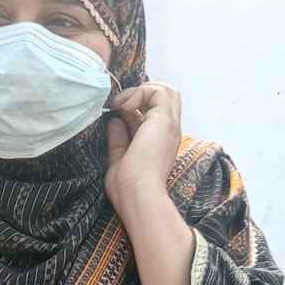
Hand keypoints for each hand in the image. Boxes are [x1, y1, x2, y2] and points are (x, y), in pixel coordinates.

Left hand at [105, 81, 183, 215]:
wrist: (138, 194)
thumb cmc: (128, 186)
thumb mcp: (119, 158)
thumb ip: (118, 139)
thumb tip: (115, 121)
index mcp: (161, 141)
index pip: (153, 112)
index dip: (134, 108)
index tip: (116, 117)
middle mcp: (169, 130)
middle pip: (166, 97)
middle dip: (141, 94)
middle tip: (121, 107)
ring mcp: (169, 124)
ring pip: (165, 90)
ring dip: (140, 92)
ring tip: (122, 106)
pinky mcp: (164, 119)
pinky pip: (157, 91)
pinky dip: (138, 94)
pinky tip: (124, 108)